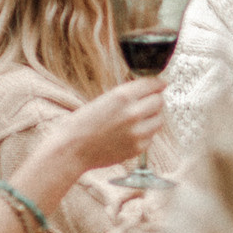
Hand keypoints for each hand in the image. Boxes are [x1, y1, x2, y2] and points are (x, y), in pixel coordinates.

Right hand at [41, 78, 166, 172]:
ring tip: (136, 120)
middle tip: (145, 103)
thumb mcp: (104, 99)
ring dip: (152, 117)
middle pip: (159, 102)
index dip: (157, 84)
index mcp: (122, 96)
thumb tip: (151, 88)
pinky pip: (151, 136)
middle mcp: (133, 113)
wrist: (72, 149)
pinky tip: (129, 133)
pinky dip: (145, 133)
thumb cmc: (83, 123)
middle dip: (154, 100)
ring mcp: (138, 132)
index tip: (160, 84)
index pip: (153, 85)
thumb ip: (127, 94)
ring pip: (159, 120)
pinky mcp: (138, 147)